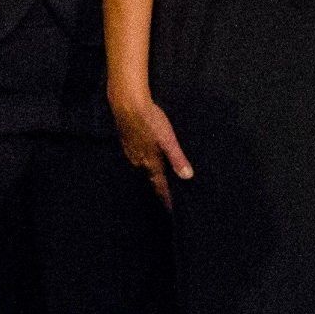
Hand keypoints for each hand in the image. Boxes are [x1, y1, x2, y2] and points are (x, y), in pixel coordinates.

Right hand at [112, 89, 191, 205]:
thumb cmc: (151, 121)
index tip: (170, 209)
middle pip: (149, 180)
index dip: (166, 197)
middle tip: (165, 198)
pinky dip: (143, 166)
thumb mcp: (168, 140)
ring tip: (157, 183)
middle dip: (158, 189)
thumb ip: (177, 159)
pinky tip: (146, 162)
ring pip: (141, 171)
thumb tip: (187, 177)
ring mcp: (131, 153)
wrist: (127, 104)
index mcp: (150, 163)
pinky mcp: (127, 144)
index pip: (159, 185)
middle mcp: (138, 162)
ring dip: (150, 177)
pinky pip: (136, 161)